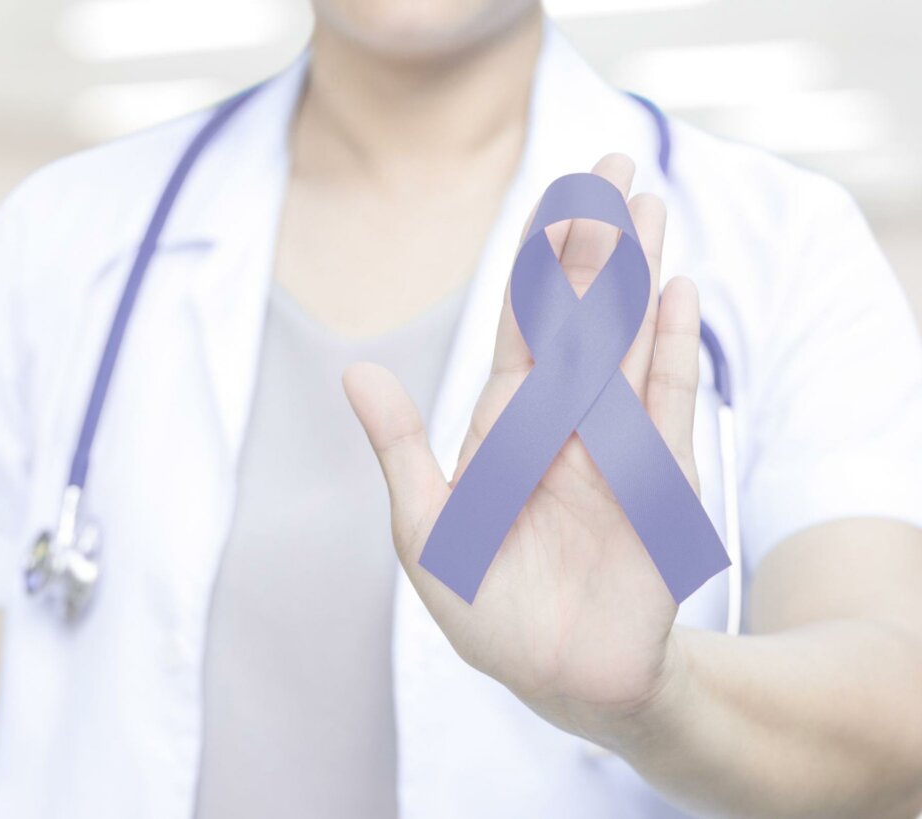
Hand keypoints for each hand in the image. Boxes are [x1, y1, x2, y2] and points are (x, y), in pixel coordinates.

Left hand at [343, 154, 701, 744]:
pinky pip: (669, 407)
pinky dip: (673, 353)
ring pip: (627, 344)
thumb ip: (401, 450)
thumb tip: (356, 371)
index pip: (523, 325)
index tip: (555, 200)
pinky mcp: (658, 483)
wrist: (562, 679)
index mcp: (506, 426)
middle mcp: (563, 421)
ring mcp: (614, 446)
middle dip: (596, 244)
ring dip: (637, 279)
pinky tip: (676, 297)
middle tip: (614, 166)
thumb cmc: (489, 610)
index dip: (537, 262)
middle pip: (581, 316)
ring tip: (649, 210)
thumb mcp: (428, 530)